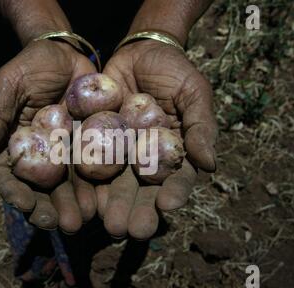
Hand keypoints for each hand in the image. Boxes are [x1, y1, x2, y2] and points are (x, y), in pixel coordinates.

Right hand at [0, 40, 96, 232]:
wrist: (66, 52)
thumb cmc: (31, 64)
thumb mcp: (10, 85)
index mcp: (14, 143)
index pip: (10, 174)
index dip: (16, 192)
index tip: (25, 206)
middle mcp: (40, 154)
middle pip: (42, 187)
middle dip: (51, 207)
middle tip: (62, 224)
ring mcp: (66, 152)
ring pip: (69, 184)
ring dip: (75, 203)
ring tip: (84, 220)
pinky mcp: (91, 144)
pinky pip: (95, 167)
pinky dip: (98, 184)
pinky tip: (104, 199)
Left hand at [97, 40, 217, 239]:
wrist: (139, 51)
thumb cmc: (174, 72)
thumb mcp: (193, 92)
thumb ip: (201, 126)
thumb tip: (210, 165)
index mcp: (173, 153)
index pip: (177, 178)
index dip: (174, 193)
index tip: (168, 206)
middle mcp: (145, 160)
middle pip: (143, 190)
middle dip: (137, 211)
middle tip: (131, 230)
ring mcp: (119, 153)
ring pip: (115, 183)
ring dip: (111, 205)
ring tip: (107, 224)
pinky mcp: (95, 141)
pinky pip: (89, 162)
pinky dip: (86, 180)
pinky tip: (83, 197)